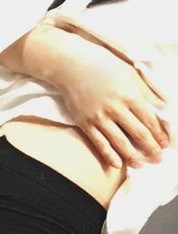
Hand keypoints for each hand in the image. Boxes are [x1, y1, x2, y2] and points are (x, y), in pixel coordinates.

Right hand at [56, 38, 170, 168]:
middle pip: (138, 133)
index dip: (159, 134)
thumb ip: (144, 90)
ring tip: (141, 165)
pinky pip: (100, 144)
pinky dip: (109, 155)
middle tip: (158, 159)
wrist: (72, 67)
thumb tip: (160, 105)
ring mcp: (100, 118)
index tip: (165, 144)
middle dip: (150, 148)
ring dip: (133, 156)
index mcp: (130, 94)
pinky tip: (117, 164)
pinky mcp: (86, 124)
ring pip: (120, 142)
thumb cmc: (103, 65)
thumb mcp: (129, 72)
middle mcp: (116, 108)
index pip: (150, 119)